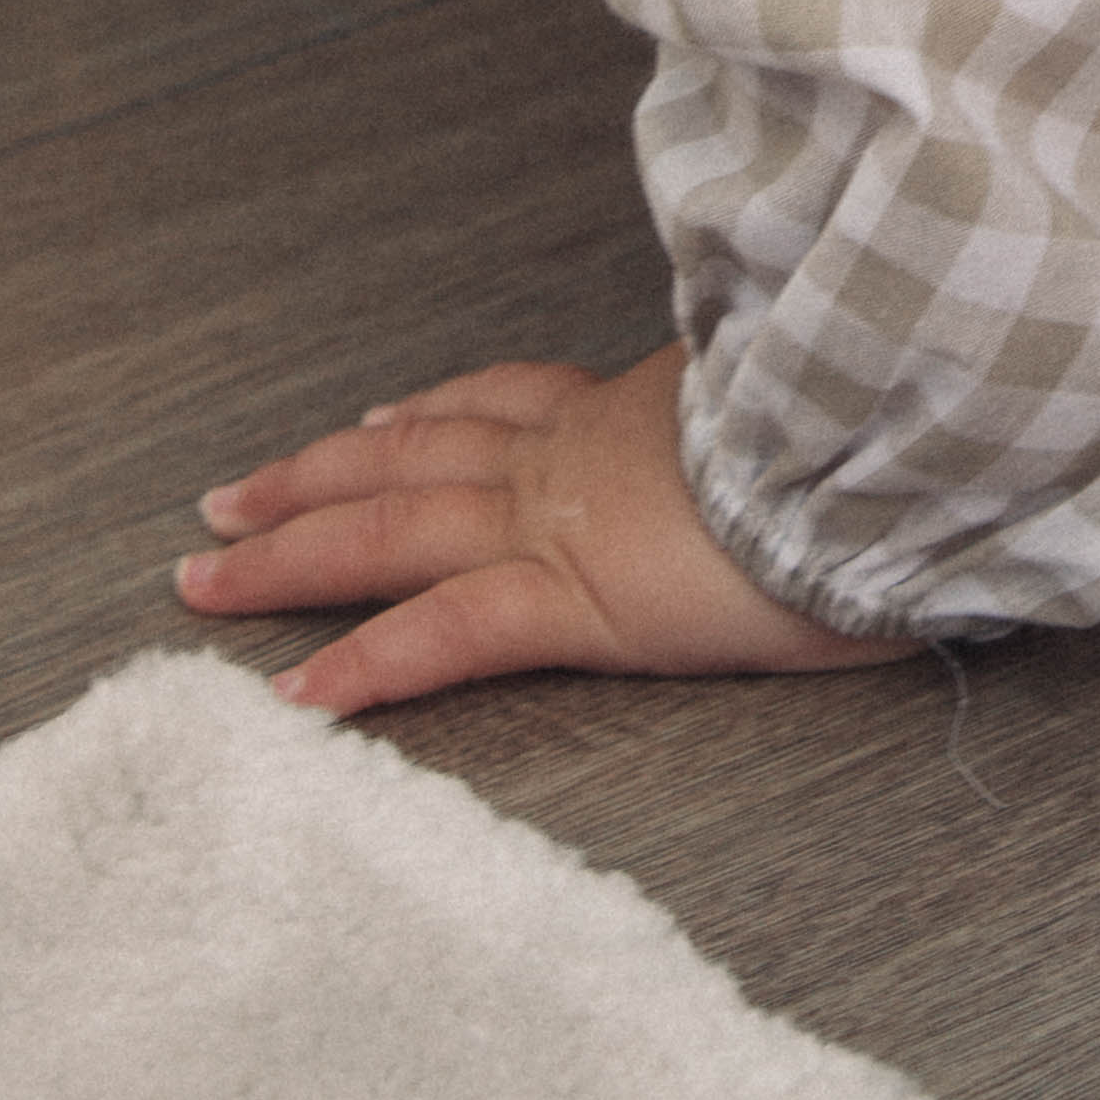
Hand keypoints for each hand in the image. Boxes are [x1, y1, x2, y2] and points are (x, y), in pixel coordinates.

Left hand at [173, 341, 916, 710]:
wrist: (890, 440)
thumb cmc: (875, 440)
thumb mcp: (818, 413)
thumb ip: (785, 428)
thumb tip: (816, 435)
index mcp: (635, 409)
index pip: (507, 403)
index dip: (428, 412)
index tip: (376, 420)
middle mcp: (578, 451)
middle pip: (412, 454)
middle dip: (311, 475)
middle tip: (227, 499)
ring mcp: (564, 518)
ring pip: (391, 525)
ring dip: (291, 548)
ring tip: (209, 573)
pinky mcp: (576, 596)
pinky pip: (444, 634)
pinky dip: (362, 664)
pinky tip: (292, 697)